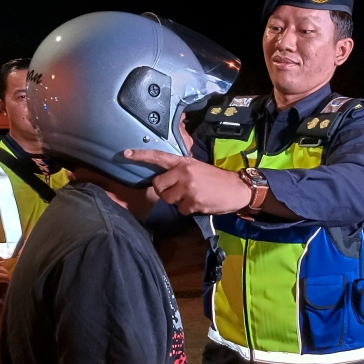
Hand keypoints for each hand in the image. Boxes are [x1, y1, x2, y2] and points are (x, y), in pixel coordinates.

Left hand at [124, 149, 250, 214]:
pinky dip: (189, 209)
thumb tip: (165, 181)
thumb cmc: (216, 179)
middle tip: (179, 191)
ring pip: (168, 199)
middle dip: (165, 191)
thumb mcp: (198, 168)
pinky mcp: (193, 202)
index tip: (125, 154)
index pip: (159, 157)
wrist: (237, 189)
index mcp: (184, 162)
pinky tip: (200, 203)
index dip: (141, 155)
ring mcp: (188, 188)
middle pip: (158, 185)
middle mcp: (183, 173)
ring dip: (178, 201)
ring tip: (193, 196)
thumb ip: (181, 172)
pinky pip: (181, 210)